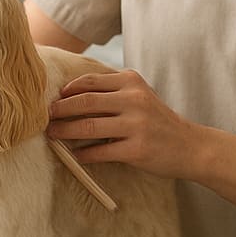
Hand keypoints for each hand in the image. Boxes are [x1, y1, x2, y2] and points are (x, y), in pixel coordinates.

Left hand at [46, 69, 197, 177]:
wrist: (190, 146)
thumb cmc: (158, 122)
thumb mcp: (140, 96)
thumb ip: (113, 92)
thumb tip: (70, 96)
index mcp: (132, 82)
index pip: (90, 82)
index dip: (67, 91)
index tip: (52, 100)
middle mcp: (134, 99)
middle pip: (84, 101)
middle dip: (60, 110)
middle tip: (45, 117)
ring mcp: (136, 125)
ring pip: (88, 126)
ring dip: (65, 131)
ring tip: (52, 135)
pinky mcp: (136, 149)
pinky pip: (100, 151)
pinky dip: (84, 154)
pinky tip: (76, 155)